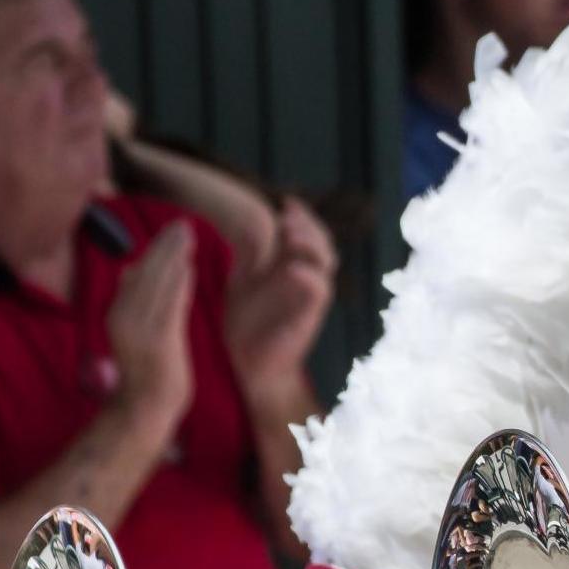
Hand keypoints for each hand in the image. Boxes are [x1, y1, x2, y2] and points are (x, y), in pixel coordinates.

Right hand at [107, 222, 195, 423]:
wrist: (145, 408)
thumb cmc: (146, 371)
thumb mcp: (136, 330)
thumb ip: (135, 300)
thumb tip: (130, 270)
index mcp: (118, 313)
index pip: (138, 275)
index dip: (155, 251)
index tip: (172, 231)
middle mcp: (124, 318)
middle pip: (146, 273)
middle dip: (164, 247)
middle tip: (183, 224)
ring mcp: (140, 330)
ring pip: (157, 285)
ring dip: (172, 258)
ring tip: (188, 235)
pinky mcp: (157, 341)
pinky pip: (169, 306)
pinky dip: (177, 284)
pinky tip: (188, 266)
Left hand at [225, 197, 335, 412]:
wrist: (252, 366)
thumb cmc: (246, 325)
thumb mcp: (241, 280)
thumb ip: (248, 254)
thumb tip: (245, 222)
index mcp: (290, 268)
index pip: (307, 233)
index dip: (302, 215)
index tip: (285, 202)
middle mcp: (305, 280)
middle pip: (323, 242)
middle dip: (308, 224)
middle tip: (288, 214)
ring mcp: (309, 297)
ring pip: (326, 262)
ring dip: (311, 244)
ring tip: (291, 234)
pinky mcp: (309, 317)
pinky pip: (320, 292)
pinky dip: (308, 277)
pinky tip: (291, 269)